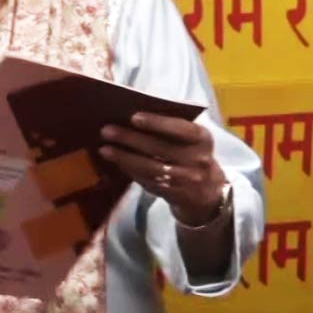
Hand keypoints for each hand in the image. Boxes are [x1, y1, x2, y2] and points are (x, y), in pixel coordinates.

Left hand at [99, 113, 228, 225]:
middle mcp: (198, 160)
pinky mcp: (174, 194)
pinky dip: (130, 170)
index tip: (133, 117)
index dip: (157, 123)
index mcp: (203, 139)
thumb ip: (171, 129)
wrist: (207, 191)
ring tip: (104, 149)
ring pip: (150, 167)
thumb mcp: (191, 140)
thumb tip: (132, 119)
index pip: (181, 129)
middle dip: (130, 138)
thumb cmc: (191, 154)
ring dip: (124, 158)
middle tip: (106, 130)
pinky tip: (116, 162)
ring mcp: (186, 179)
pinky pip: (148, 181)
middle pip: (160, 148)